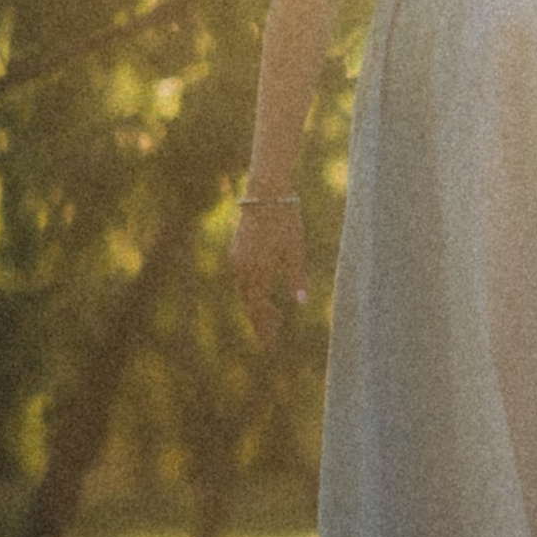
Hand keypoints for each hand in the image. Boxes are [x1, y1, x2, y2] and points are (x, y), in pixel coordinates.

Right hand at [230, 196, 305, 344]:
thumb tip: (300, 303)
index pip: (259, 307)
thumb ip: (297, 277)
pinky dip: (250, 293)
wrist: (265, 193)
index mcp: (257, 271)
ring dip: (255, 308)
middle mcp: (241, 269)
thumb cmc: (285, 220)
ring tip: (271, 321)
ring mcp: (236, 260)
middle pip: (249, 304)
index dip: (266, 325)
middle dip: (259, 323)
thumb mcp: (295, 249)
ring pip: (243, 293)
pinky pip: (241, 281)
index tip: (272, 342)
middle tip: (269, 342)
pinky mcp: (235, 251)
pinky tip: (260, 297)